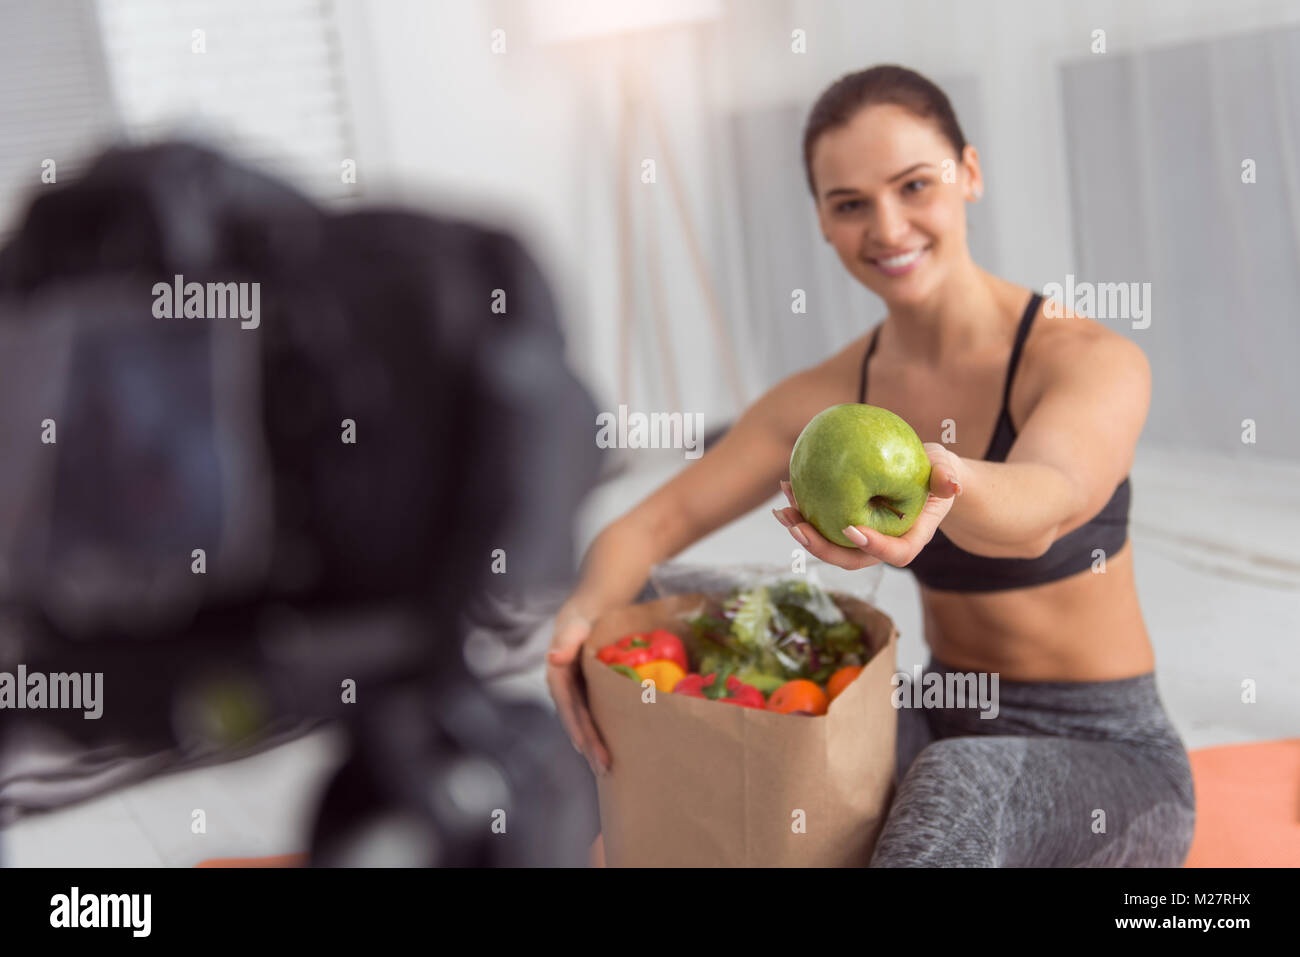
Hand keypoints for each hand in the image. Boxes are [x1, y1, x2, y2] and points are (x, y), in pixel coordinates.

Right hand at [545, 602, 610, 776]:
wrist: (586, 617)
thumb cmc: (581, 621)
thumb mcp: (574, 627)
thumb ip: (566, 640)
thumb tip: (552, 658)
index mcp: (558, 678)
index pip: (568, 708)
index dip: (577, 728)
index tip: (586, 748)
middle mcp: (564, 692)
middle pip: (577, 723)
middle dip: (589, 746)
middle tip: (605, 769)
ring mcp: (576, 696)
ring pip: (585, 725)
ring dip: (594, 747)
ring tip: (608, 770)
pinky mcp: (588, 697)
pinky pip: (593, 719)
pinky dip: (601, 735)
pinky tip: (613, 750)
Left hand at [772, 442, 964, 569]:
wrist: (924, 476)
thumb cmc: (937, 471)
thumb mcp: (946, 468)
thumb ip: (947, 475)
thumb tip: (951, 483)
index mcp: (910, 539)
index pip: (895, 554)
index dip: (873, 546)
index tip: (851, 529)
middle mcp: (882, 545)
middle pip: (850, 558)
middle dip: (821, 548)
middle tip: (797, 528)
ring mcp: (861, 538)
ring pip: (830, 545)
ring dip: (803, 531)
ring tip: (783, 511)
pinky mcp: (845, 524)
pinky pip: (822, 523)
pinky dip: (804, 509)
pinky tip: (787, 486)